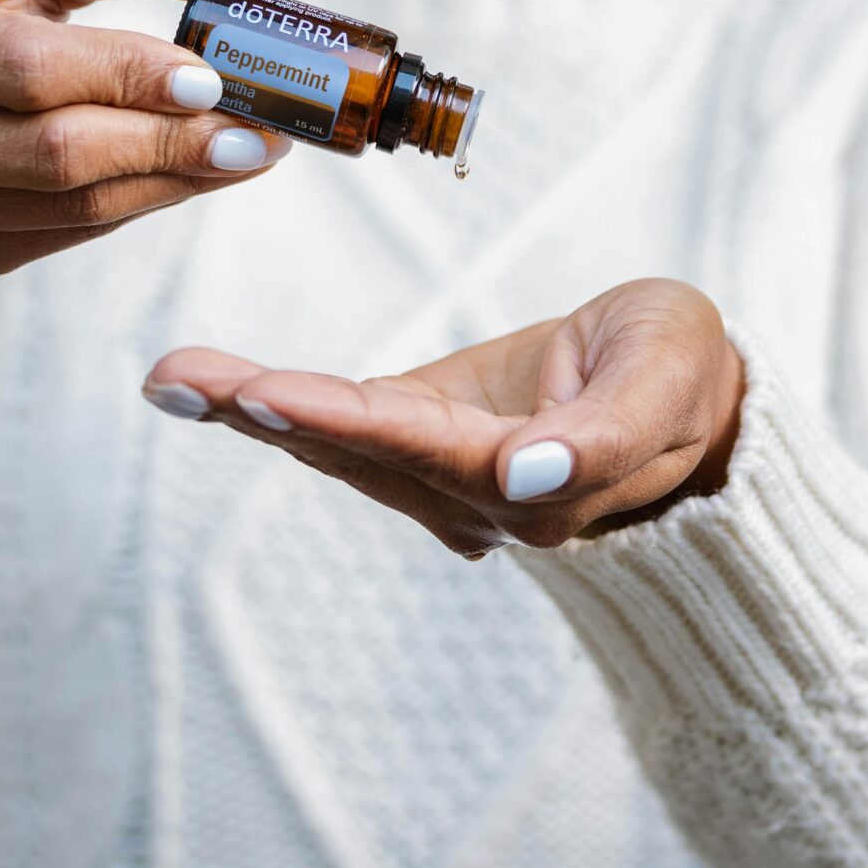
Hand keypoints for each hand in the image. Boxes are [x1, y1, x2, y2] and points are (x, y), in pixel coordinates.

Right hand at [0, 0, 290, 307]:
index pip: (28, 69)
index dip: (129, 75)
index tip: (217, 75)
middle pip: (54, 153)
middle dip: (170, 142)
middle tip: (260, 129)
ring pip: (69, 208)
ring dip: (172, 182)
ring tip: (245, 151)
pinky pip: (63, 237)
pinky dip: (136, 204)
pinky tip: (185, 175)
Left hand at [142, 278, 745, 557]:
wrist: (696, 401)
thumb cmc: (683, 374)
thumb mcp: (670, 377)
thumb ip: (607, 434)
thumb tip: (529, 474)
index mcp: (535, 477)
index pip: (421, 445)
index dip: (342, 420)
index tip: (266, 394)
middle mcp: (476, 494)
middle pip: (355, 449)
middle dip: (262, 413)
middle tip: (175, 380)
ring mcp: (447, 479)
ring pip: (336, 441)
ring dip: (249, 410)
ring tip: (171, 376)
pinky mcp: (429, 446)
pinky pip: (343, 425)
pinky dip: (275, 405)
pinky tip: (209, 387)